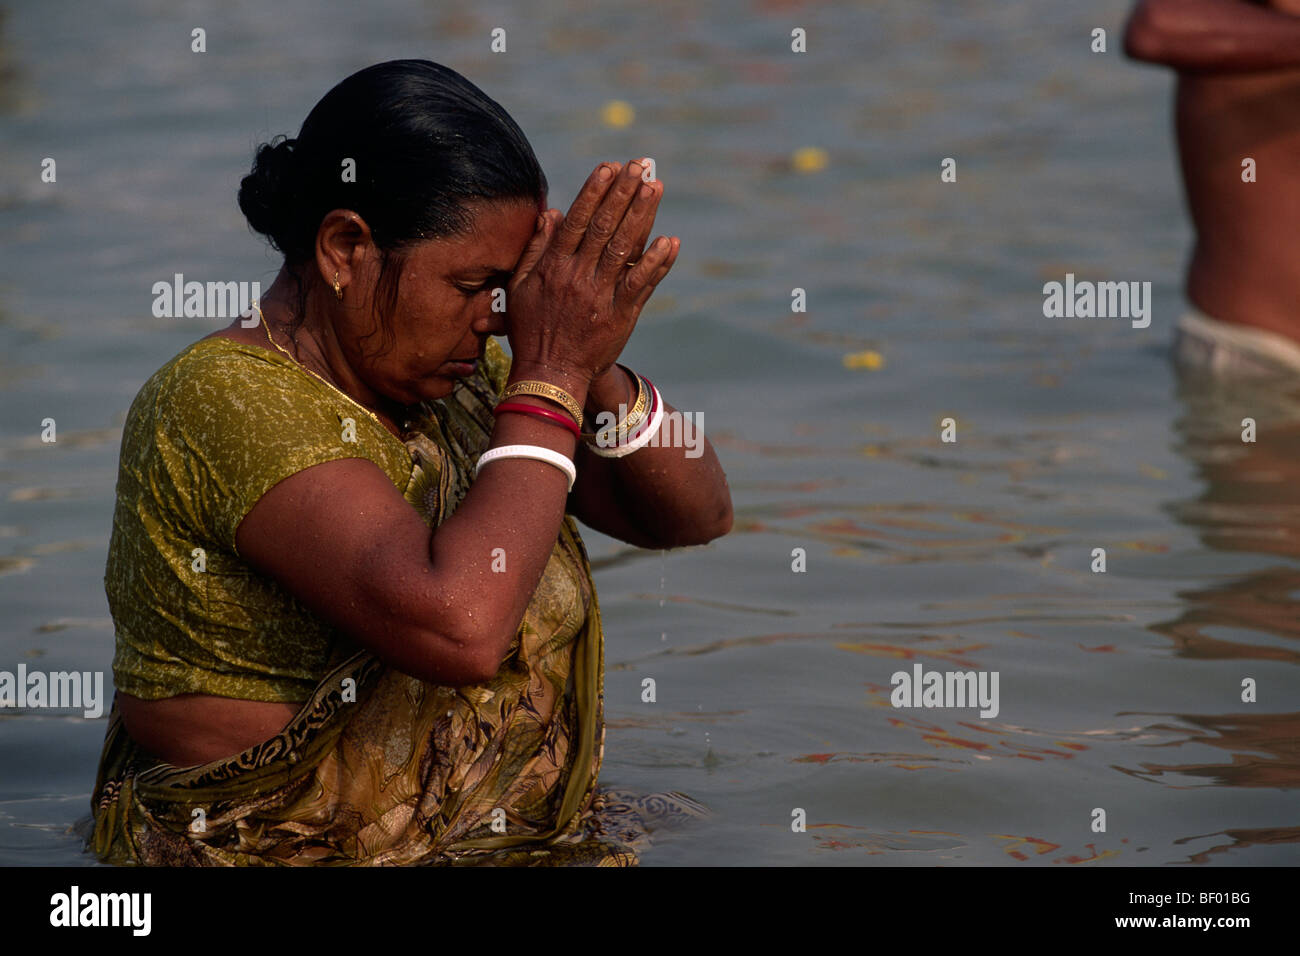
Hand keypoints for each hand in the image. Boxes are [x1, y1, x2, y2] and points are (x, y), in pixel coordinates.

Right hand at [505, 158, 680, 383]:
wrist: (549, 374)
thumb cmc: (531, 329)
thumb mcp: (521, 287)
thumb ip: (536, 249)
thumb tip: (550, 213)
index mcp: (553, 267)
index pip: (576, 221)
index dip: (594, 192)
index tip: (608, 167)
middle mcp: (578, 276)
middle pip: (604, 227)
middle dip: (622, 193)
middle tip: (639, 166)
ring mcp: (601, 296)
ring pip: (624, 248)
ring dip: (642, 216)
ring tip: (655, 187)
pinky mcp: (620, 316)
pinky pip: (641, 284)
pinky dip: (656, 263)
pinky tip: (670, 241)